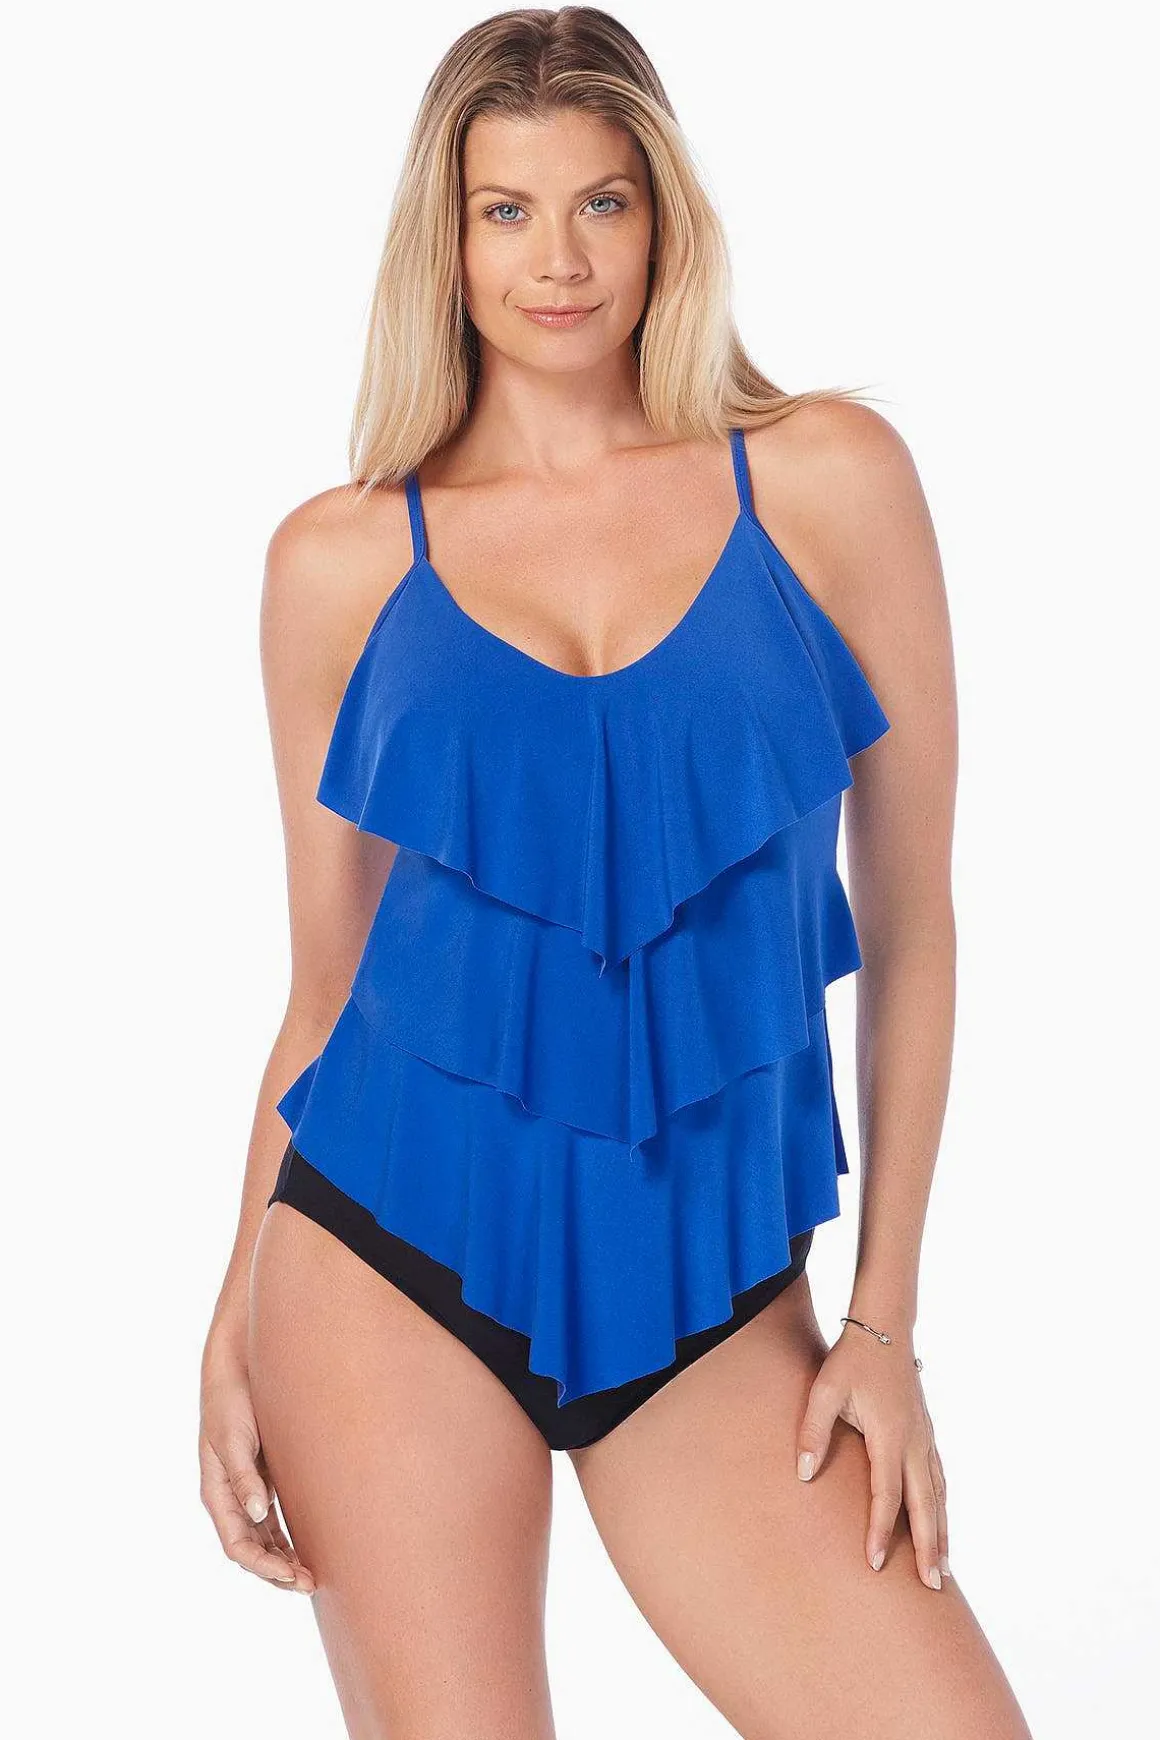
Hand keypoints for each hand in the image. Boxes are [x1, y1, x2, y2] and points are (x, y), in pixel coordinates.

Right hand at [199, 1337, 314, 1595]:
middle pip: (253, 1548)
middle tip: (312, 1583)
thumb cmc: (231, 1399)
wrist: (241, 1362)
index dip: (264, 1567)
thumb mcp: (232, 1437)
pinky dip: (289, 1536)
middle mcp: (233, 1495)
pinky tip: (309, 1546)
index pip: (238, 1545)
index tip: (293, 1576)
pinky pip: (276, 1517)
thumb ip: (244, 1476)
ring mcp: (250, 1487)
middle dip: (278, 1571)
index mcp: (217, 1492)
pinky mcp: (268, 1474)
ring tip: (314, 1575)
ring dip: (285, 1558)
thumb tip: (258, 1513)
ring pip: (266, 1537)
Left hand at [794, 1324, 948, 1589]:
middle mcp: (914, 1441)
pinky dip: (942, 1507)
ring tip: (944, 1570)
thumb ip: (813, 1432)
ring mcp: (924, 1437)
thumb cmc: (850, 1361)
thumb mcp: (824, 1391)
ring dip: (942, 1532)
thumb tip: (803, 1475)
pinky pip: (939, 1478)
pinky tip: (942, 1524)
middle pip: (925, 1504)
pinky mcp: (926, 1433)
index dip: (880, 1531)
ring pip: (938, 1494)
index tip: (877, 1564)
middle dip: (929, 1547)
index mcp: (889, 1434)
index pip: (885, 1494)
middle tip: (933, 1587)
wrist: (884, 1329)